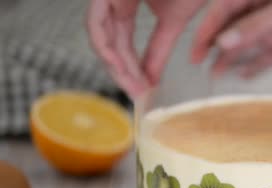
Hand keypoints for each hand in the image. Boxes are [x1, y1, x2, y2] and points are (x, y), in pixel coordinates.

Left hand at [87, 0, 204, 97]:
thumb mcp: (174, 22)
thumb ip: (160, 50)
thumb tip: (151, 80)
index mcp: (126, 5)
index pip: (121, 44)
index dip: (131, 69)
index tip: (143, 91)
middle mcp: (113, 0)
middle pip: (109, 44)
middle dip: (123, 72)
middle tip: (137, 94)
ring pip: (100, 36)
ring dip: (115, 65)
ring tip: (132, 85)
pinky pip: (96, 22)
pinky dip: (105, 46)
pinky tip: (120, 66)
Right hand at [192, 0, 271, 76]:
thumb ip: (258, 25)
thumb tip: (223, 45)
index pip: (227, 7)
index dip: (209, 26)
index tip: (195, 48)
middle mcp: (268, 8)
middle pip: (233, 26)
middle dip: (214, 43)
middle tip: (198, 63)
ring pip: (247, 44)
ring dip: (230, 58)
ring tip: (214, 74)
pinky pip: (266, 58)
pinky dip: (253, 67)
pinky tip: (240, 77)